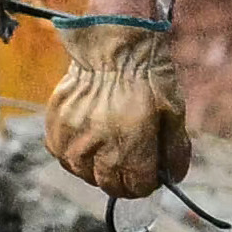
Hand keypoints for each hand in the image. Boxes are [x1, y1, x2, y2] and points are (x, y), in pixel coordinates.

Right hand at [45, 7, 184, 200]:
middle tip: (129, 164)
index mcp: (131, 146)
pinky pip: (60, 153)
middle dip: (123, 180)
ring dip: (96, 169)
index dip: (146, 183)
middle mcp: (98, 146)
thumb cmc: (148, 76)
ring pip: (82, 171)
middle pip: (108, 184)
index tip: (150, 173)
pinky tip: (86, 141)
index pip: (136, 187)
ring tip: (107, 151)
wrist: (113, 43)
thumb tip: (173, 177)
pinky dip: (73, 154)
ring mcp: (73, 135)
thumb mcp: (174, 112)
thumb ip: (174, 150)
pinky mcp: (56, 123)